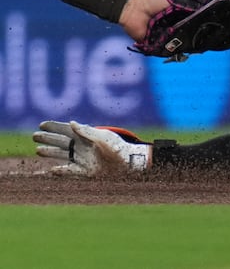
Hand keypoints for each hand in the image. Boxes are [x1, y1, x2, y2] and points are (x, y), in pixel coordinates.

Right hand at [33, 121, 151, 175]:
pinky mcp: (86, 171)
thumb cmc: (118, 148)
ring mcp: (83, 159)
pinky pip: (70, 171)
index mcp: (86, 136)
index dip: (54, 126)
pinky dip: (60, 171)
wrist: (129, 164)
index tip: (41, 124)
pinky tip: (51, 170)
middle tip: (34, 136)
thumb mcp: (103, 138)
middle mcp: (83, 147)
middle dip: (48, 138)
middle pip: (61, 141)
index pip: (66, 130)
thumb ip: (87, 131)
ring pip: (62, 155)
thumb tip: (70, 123)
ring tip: (38, 150)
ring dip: (50, 152)